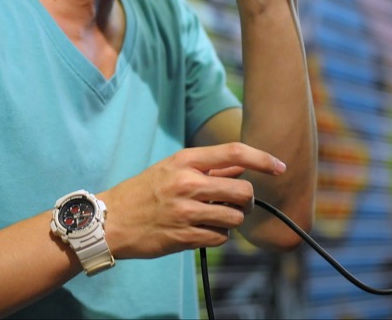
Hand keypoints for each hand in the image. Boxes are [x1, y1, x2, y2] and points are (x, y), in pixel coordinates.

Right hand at [98, 142, 285, 258]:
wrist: (110, 221)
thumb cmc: (143, 192)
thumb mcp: (172, 168)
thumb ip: (207, 167)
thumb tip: (242, 166)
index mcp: (185, 161)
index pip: (234, 153)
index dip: (263, 158)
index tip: (280, 166)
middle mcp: (187, 184)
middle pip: (243, 191)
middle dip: (247, 200)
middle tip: (238, 204)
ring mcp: (186, 212)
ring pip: (235, 217)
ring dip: (232, 220)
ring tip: (215, 218)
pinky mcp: (184, 237)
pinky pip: (221, 238)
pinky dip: (218, 236)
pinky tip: (202, 231)